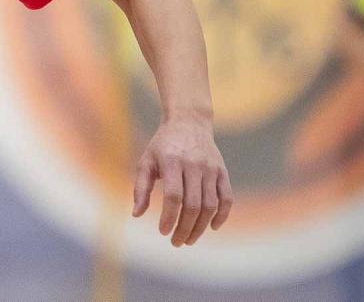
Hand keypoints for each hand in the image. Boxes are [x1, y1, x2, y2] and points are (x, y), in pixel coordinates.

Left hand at [132, 114, 231, 245]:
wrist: (189, 121)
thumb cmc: (162, 145)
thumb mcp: (146, 161)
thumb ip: (141, 188)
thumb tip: (136, 214)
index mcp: (172, 161)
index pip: (173, 196)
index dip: (169, 217)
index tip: (163, 231)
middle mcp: (194, 165)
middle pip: (193, 204)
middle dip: (185, 228)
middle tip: (176, 242)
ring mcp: (211, 168)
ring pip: (210, 205)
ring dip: (201, 227)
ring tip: (189, 239)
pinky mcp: (222, 171)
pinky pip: (227, 198)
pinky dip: (222, 215)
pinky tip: (212, 227)